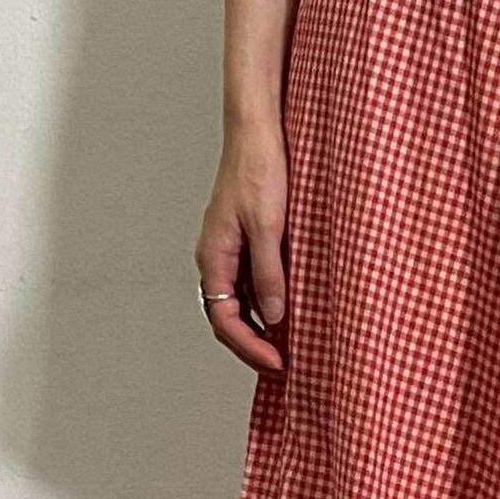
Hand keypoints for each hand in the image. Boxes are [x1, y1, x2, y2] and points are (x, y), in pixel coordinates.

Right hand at [197, 129, 288, 373]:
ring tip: (285, 345)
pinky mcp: (242, 239)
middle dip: (251, 345)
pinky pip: (247, 282)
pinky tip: (285, 309)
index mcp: (214, 257)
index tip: (278, 363)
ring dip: (257, 327)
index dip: (250, 347)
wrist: (257, 133)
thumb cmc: (259, 171)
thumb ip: (269, 274)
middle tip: (282, 365)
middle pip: (226, 317)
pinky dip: (262, 303)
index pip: (224, 320)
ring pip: (236, 302)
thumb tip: (272, 317)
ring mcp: (227, 249)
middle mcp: (216, 258)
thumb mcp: (269, 228)